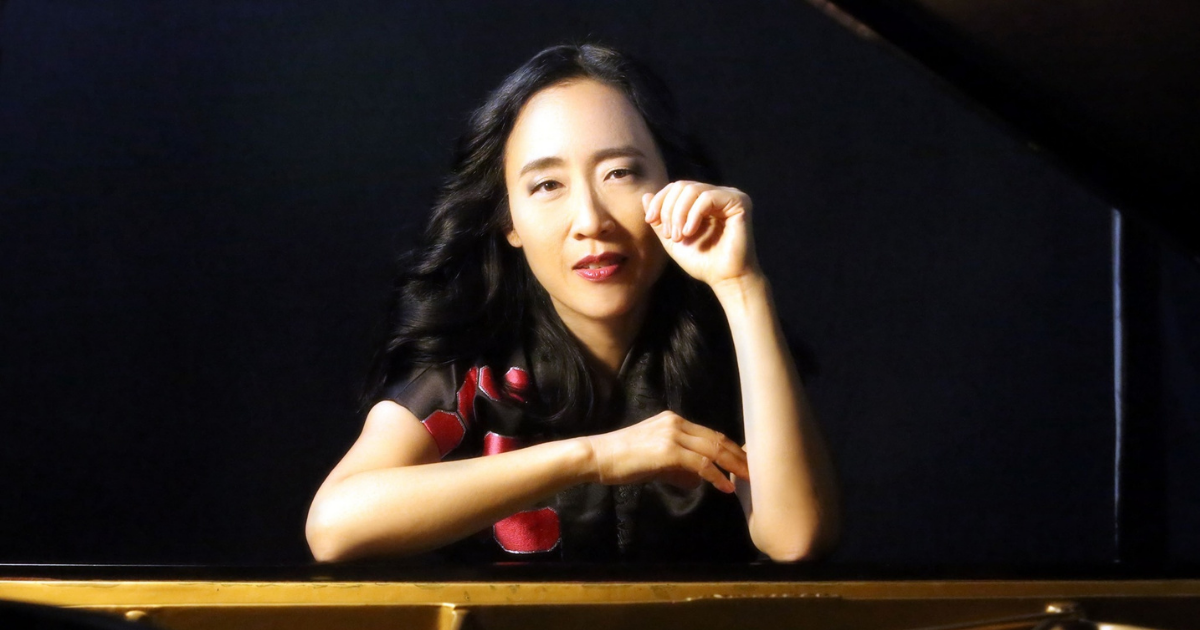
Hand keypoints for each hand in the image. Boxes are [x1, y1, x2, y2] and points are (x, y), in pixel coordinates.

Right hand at [585, 411, 748, 493]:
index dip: (730, 448)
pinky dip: (716, 476)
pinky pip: (700, 464)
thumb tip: (698, 479)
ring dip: (733, 465)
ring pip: (713, 449)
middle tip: (755, 471)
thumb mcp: (655, 459)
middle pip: (717, 439)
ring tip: (747, 479)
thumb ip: (678, 465)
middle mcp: (676, 423)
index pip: (710, 434)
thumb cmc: (623, 460)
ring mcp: (672, 435)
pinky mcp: (668, 450)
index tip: (744, 462)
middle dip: (738, 456)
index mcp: (674, 421)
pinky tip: (725, 487)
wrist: (598, 456)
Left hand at [642, 181, 760, 287]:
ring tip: (680, 236)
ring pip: (692, 189)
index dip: (659, 200)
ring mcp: (729, 196)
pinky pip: (707, 197)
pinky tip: (690, 232)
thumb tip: (646, 195)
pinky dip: (694, 214)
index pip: (676, 187)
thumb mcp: (672, 239)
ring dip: (679, 214)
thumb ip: (659, 219)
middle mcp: (717, 194)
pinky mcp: (739, 202)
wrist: (724, 278)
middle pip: (682, 186)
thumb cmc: (702, 261)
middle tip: (670, 235)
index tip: (650, 220)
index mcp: (702, 200)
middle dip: (669, 210)